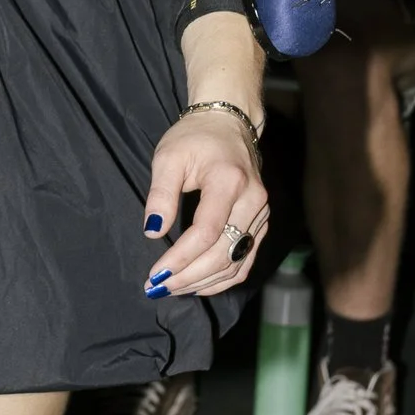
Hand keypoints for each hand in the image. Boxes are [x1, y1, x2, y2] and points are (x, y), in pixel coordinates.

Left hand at [143, 104, 268, 299]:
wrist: (229, 125)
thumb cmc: (194, 138)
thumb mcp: (168, 157)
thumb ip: (160, 194)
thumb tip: (153, 230)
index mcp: (229, 182)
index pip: (207, 231)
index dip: (181, 258)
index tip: (156, 273)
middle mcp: (253, 201)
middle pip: (223, 253)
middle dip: (189, 276)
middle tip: (159, 287)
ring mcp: (261, 215)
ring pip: (237, 262)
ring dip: (204, 282)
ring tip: (172, 289)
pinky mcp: (261, 224)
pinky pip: (246, 260)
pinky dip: (223, 278)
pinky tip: (198, 285)